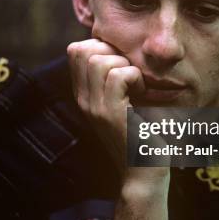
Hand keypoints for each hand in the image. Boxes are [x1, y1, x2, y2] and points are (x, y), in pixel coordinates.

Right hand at [67, 38, 144, 172]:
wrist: (143, 174)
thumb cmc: (141, 136)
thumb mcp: (122, 102)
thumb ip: (114, 79)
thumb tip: (120, 48)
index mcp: (84, 95)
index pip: (75, 50)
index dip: (100, 45)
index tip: (121, 63)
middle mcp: (83, 99)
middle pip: (82, 50)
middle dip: (111, 51)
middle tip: (128, 72)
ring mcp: (95, 107)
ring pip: (98, 60)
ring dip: (124, 64)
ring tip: (136, 85)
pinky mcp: (111, 114)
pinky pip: (119, 75)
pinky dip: (135, 77)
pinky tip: (142, 93)